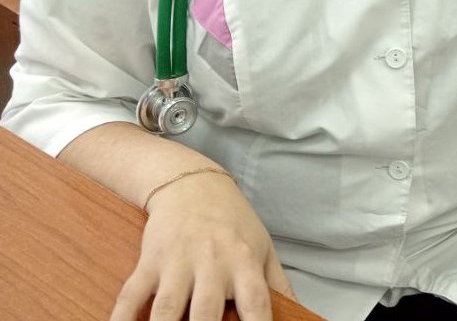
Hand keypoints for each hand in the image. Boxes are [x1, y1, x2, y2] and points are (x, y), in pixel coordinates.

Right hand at [110, 172, 293, 320]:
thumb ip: (278, 284)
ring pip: (168, 308)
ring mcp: (178, 263)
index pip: (257, 303)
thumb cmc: (233, 222)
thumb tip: (299, 314)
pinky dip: (121, 317)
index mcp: (245, 262)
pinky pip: (131, 295)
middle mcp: (212, 263)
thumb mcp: (263, 246)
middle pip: (207, 311)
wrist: (193, 185)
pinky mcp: (149, 262)